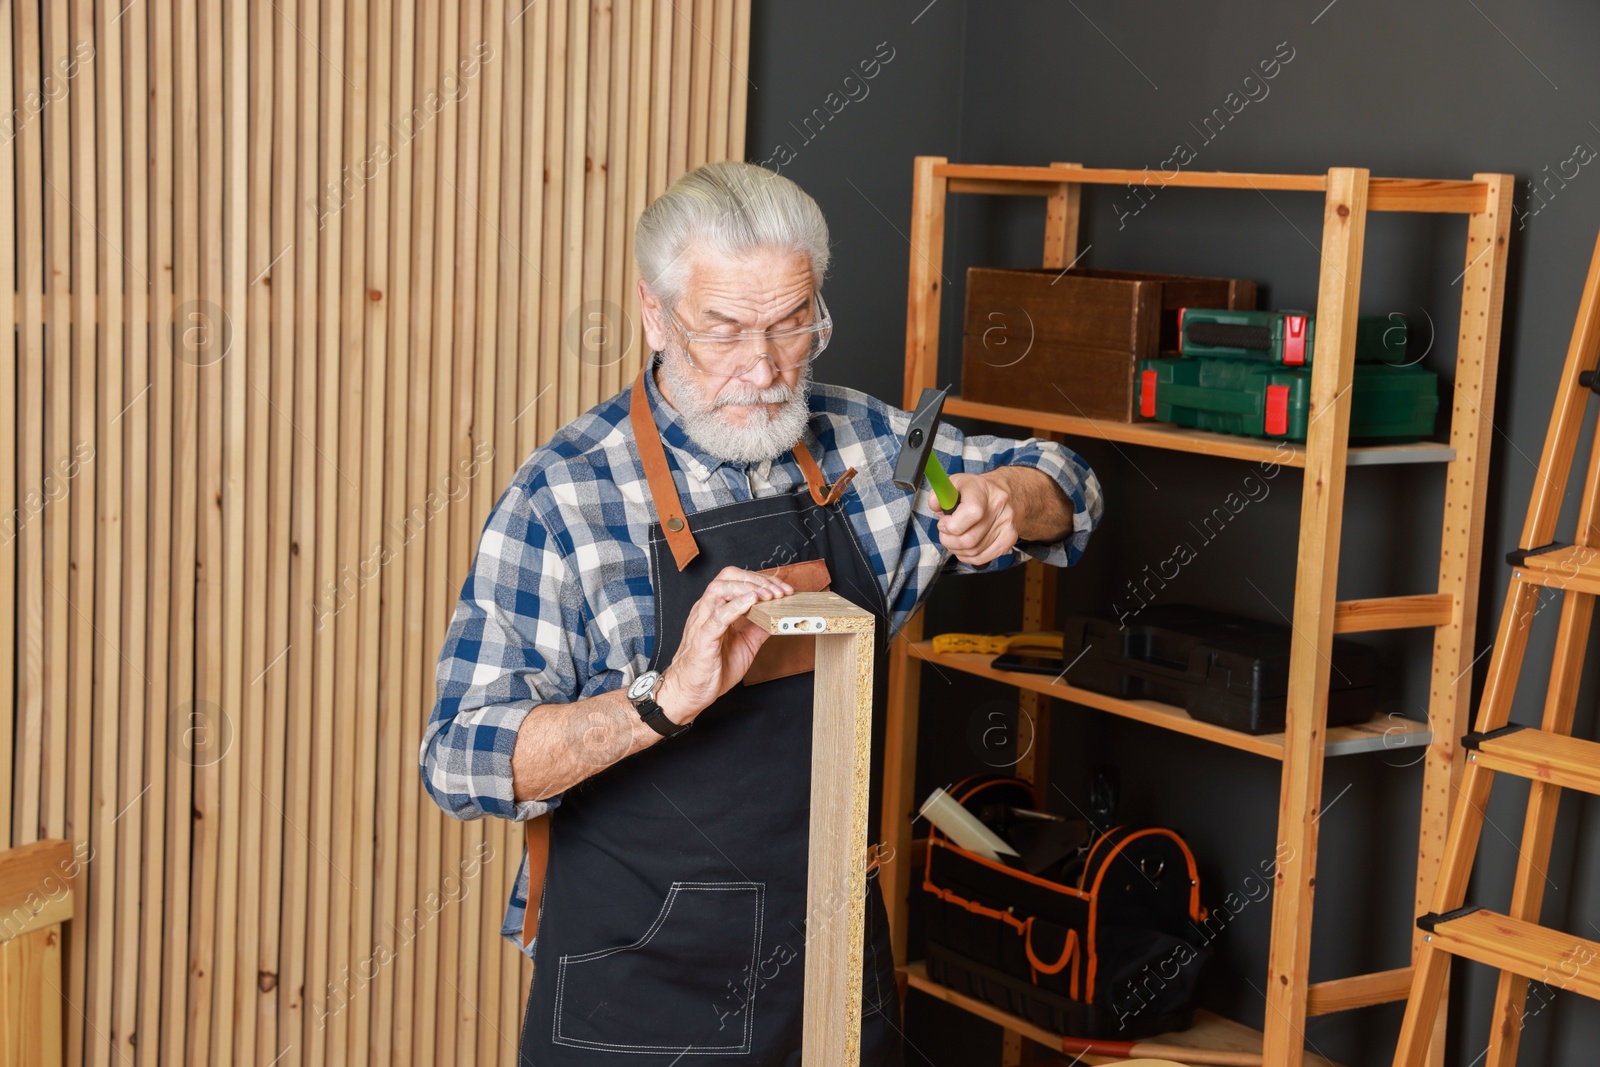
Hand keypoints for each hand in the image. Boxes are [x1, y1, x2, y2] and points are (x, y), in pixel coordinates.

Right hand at [657, 566, 794, 722]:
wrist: (691, 692)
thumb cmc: (712, 668)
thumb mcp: (745, 645)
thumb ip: (759, 628)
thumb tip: (778, 616)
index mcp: (717, 609)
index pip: (737, 580)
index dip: (762, 580)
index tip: (784, 589)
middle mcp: (707, 610)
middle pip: (728, 577)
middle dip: (757, 579)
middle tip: (780, 591)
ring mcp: (703, 621)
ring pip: (719, 589)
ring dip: (747, 588)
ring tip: (768, 595)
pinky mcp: (703, 637)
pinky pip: (717, 616)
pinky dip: (735, 605)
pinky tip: (752, 601)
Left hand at [927, 471, 1019, 566]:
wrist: (1005, 494)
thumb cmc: (975, 491)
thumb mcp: (954, 484)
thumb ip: (939, 494)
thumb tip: (935, 504)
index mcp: (982, 489)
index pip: (972, 513)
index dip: (952, 525)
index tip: (944, 524)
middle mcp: (998, 506)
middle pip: (969, 539)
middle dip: (949, 540)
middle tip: (946, 533)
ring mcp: (1007, 524)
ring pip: (973, 552)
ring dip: (957, 549)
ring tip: (955, 537)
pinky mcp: (1009, 539)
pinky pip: (981, 558)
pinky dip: (968, 556)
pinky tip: (965, 545)